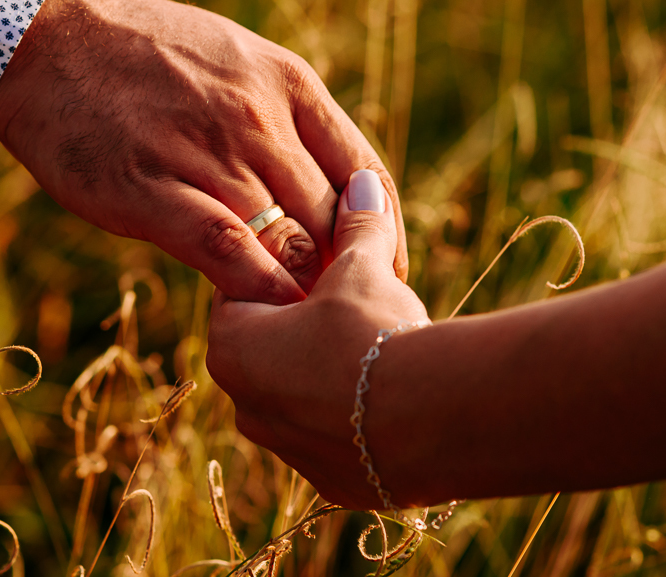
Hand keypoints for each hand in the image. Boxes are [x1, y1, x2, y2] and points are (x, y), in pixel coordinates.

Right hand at [0, 0, 406, 303]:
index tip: (386, 269)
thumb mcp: (233, 57)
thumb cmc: (140, 52)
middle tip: (347, 312)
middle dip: (345, 270)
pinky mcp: (153, 189)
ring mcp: (208, 152)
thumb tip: (319, 173)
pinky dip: (255, 287)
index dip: (383, 230)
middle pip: (331, 215)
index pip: (364, 170)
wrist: (46, 41)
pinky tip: (265, 315)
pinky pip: (226, 249)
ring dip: (302, 288)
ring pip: (285, 238)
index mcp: (288, 83)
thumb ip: (282, 113)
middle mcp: (259, 118)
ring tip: (307, 327)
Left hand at [207, 170, 429, 507]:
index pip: (242, 293)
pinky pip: (339, 438)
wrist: (432, 419)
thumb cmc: (374, 332)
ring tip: (382, 348)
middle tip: (352, 302)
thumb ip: (355, 226)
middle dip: (306, 325)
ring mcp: (290, 450)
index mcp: (233, 348)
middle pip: (270, 349)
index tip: (315, 260)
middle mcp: (248, 406)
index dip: (281, 271)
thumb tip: (361, 183)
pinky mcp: (335, 481)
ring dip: (332, 373)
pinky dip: (360, 417)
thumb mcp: (361, 268)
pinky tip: (397, 395)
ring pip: (304, 398)